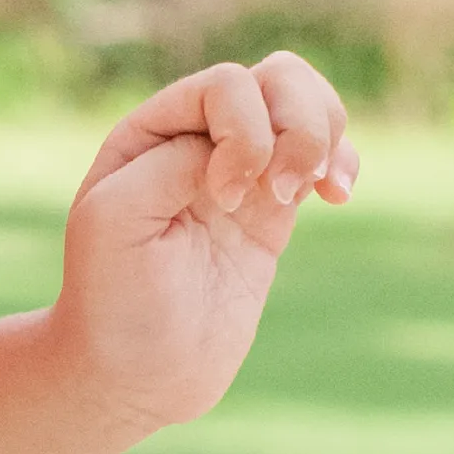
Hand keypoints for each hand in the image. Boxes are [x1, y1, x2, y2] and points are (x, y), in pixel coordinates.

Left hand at [53, 48, 357, 436]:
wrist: (135, 372)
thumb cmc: (111, 296)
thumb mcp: (115, 220)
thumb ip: (170, 165)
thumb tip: (234, 143)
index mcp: (150, 131)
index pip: (223, 86)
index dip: (242, 133)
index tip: (224, 200)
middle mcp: (195, 141)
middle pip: (274, 80)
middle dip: (300, 122)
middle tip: (284, 192)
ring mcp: (240, 176)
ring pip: (303, 108)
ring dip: (325, 137)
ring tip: (317, 189)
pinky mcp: (271, 215)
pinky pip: (319, 160)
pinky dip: (342, 162)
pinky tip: (337, 194)